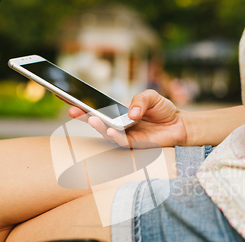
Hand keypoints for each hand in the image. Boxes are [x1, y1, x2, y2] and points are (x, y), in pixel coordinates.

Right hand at [68, 89, 187, 147]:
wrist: (181, 124)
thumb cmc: (163, 110)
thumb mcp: (151, 96)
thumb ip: (140, 100)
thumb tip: (130, 113)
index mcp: (118, 111)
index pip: (96, 106)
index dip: (81, 101)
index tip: (63, 93)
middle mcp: (118, 124)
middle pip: (96, 120)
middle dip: (82, 115)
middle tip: (71, 109)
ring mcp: (125, 135)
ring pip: (106, 132)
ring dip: (98, 126)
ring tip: (91, 118)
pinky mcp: (135, 145)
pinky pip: (122, 142)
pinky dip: (115, 135)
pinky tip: (111, 129)